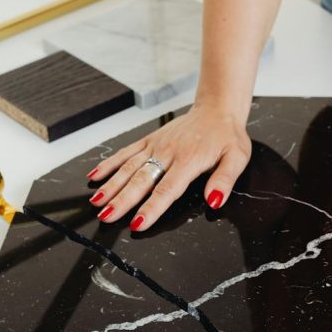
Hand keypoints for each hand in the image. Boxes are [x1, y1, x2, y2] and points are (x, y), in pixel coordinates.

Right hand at [85, 103, 251, 230]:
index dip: (151, 208)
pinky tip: (95, 177)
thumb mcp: (237, 157)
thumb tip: (214, 200)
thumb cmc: (227, 136)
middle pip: (141, 180)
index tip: (138, 223)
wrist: (217, 108)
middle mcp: (168, 153)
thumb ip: (224, 179)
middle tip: (106, 216)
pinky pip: (126, 152)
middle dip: (122, 200)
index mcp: (189, 161)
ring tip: (97, 202)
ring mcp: (156, 146)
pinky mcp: (149, 140)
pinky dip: (109, 164)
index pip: (166, 190)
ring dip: (111, 185)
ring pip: (129, 167)